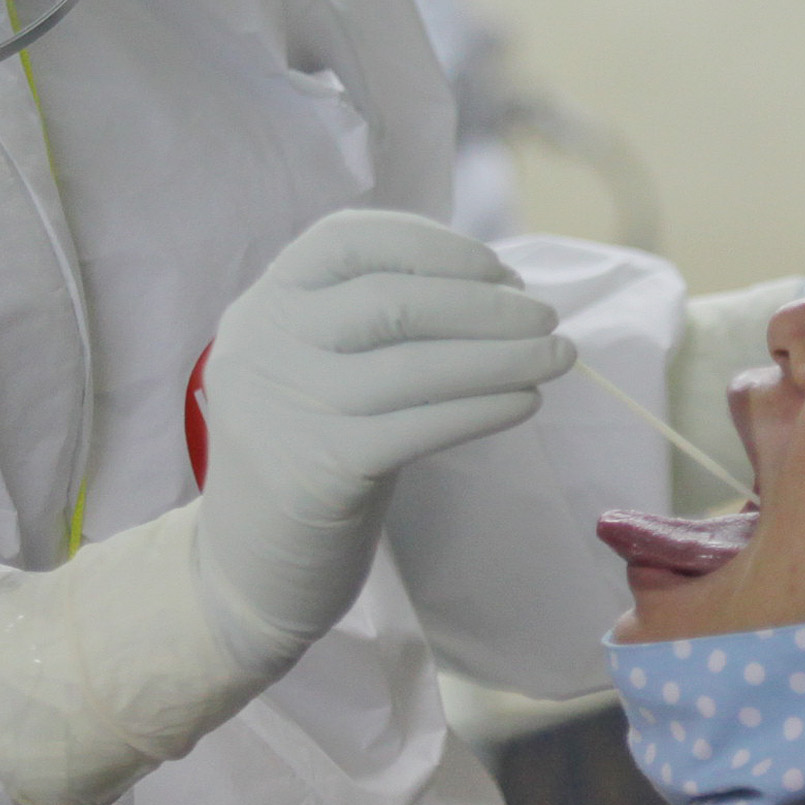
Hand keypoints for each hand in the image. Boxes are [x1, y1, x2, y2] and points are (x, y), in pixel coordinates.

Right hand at [194, 210, 572, 661]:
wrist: (245, 566)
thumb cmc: (307, 451)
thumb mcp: (317, 366)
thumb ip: (376, 321)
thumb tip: (499, 286)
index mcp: (265, 303)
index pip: (348, 238)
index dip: (433, 245)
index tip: (499, 267)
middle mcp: (263, 345)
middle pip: (393, 300)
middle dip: (485, 304)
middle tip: (547, 318)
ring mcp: (286, 407)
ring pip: (415, 364)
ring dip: (504, 356)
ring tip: (559, 356)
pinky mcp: (318, 470)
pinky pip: (421, 426)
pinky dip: (484, 408)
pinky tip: (524, 402)